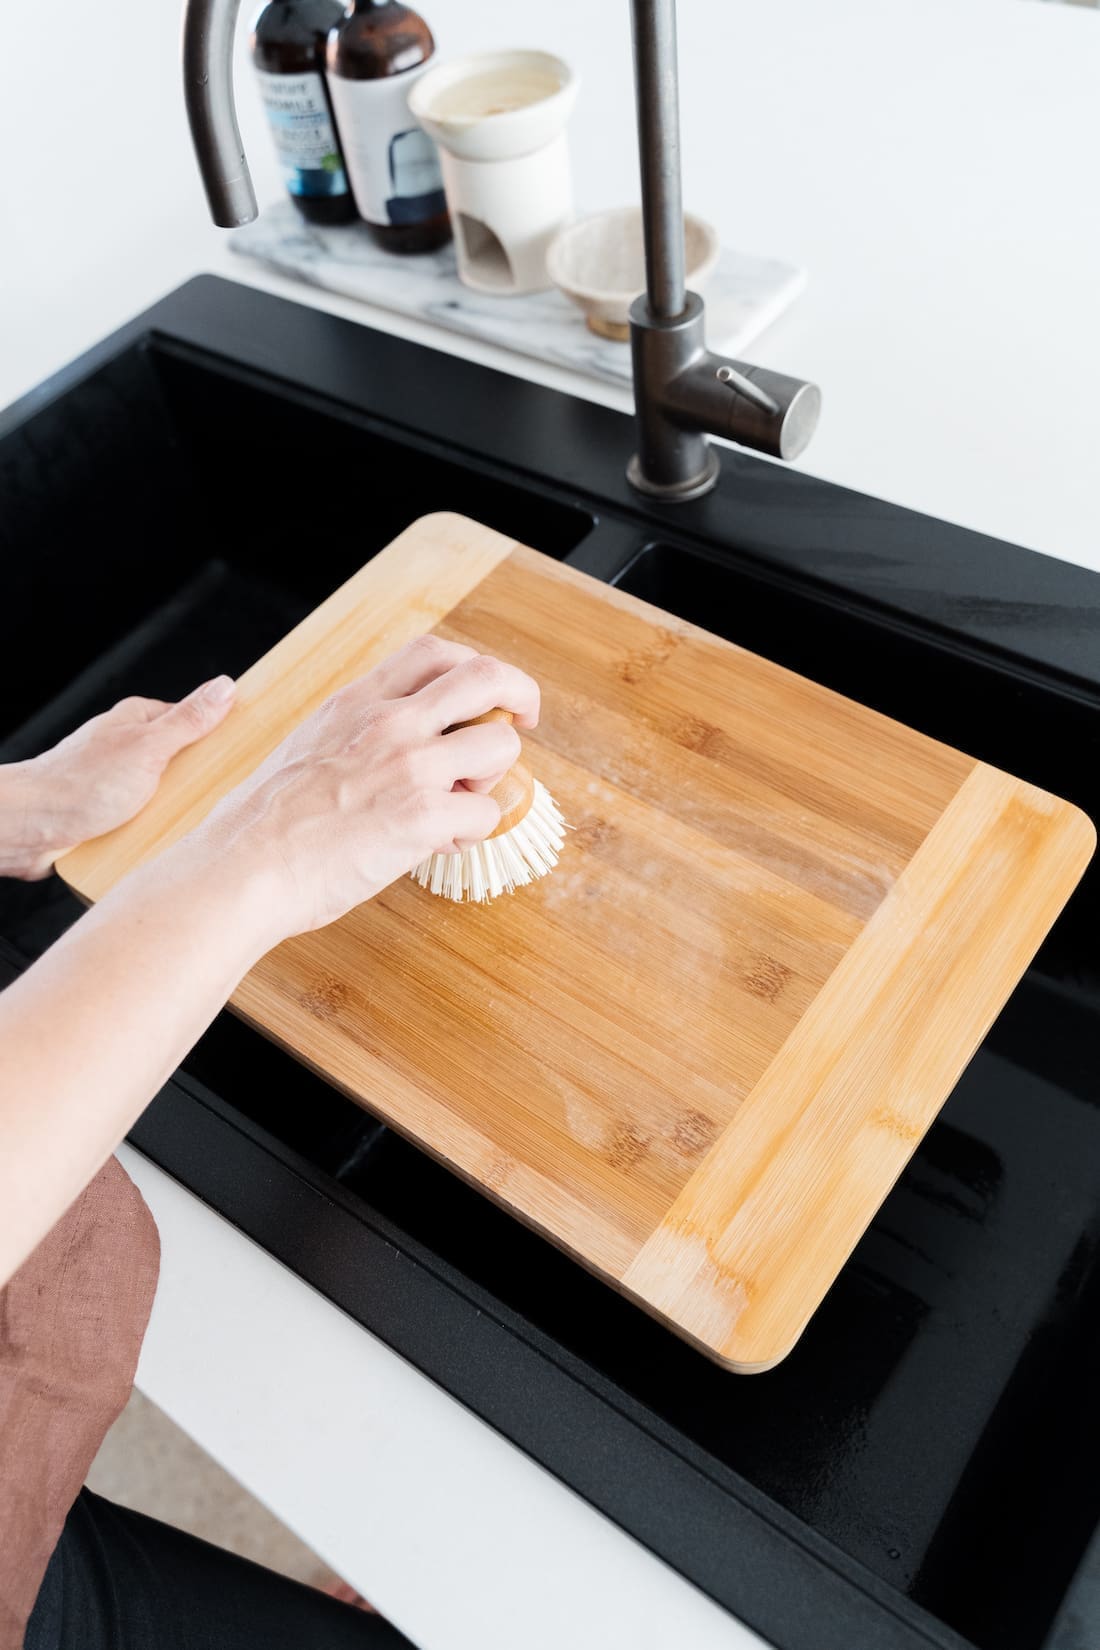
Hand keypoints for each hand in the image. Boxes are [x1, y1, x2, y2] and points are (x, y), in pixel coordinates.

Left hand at [0, 677, 236, 880]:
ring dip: (178, 813)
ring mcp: (119, 782)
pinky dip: (158, 833)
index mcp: (139, 722)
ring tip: (194, 826)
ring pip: (167, 796)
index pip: (195, 722)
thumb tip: (225, 686)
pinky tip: (167, 843)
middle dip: (202, 782)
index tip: (250, 753)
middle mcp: (129, 749)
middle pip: (184, 762)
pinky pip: (148, 822)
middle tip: (223, 798)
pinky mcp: (110, 815)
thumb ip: (189, 720)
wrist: (30, 828)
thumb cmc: (80, 783)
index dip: (222, 737)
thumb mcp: (148, 747)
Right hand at [188, 636, 538, 943]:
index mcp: (356, 702)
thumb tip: (388, 756)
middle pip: (485, 677)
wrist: (241, 868)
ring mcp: (408, 766)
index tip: (483, 693)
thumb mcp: (305, 748)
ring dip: (492, 778)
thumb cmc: (259, 825)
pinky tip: (439, 845)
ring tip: (459, 803)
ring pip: (500, 747)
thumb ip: (355, 737)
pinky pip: (484, 814)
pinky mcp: (421, 815)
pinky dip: (472, 832)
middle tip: (522, 722)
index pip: (432, 653)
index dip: (471, 668)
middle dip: (518, 695)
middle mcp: (388, 722)